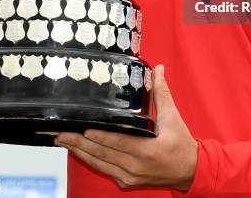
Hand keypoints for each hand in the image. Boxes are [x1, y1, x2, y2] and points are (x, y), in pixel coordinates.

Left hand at [55, 65, 197, 190]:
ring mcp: (129, 176)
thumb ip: (162, 92)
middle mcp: (134, 167)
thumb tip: (159, 69)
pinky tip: (79, 150)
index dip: (99, 136)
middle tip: (61, 133)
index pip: (118, 142)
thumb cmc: (181, 143)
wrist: (189, 171)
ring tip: (63, 140)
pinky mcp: (126, 181)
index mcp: (146, 151)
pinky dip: (90, 159)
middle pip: (102, 154)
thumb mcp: (173, 116)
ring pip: (99, 163)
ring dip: (80, 152)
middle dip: (79, 143)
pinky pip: (104, 169)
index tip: (83, 129)